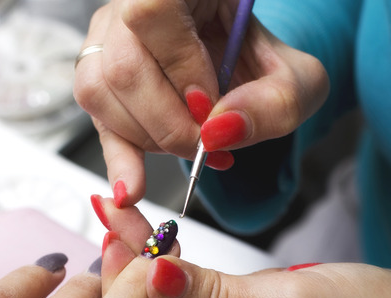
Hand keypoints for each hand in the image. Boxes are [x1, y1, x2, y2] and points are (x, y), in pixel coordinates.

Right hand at [74, 0, 328, 206]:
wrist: (245, 68)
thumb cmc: (265, 64)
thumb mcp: (296, 81)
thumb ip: (274, 104)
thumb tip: (219, 132)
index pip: (154, 14)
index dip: (180, 69)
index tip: (209, 107)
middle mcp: (132, 2)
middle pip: (123, 66)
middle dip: (168, 124)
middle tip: (207, 145)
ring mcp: (107, 34)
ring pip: (100, 92)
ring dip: (148, 138)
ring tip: (191, 146)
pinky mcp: (96, 72)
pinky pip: (94, 116)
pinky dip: (119, 157)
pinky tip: (132, 186)